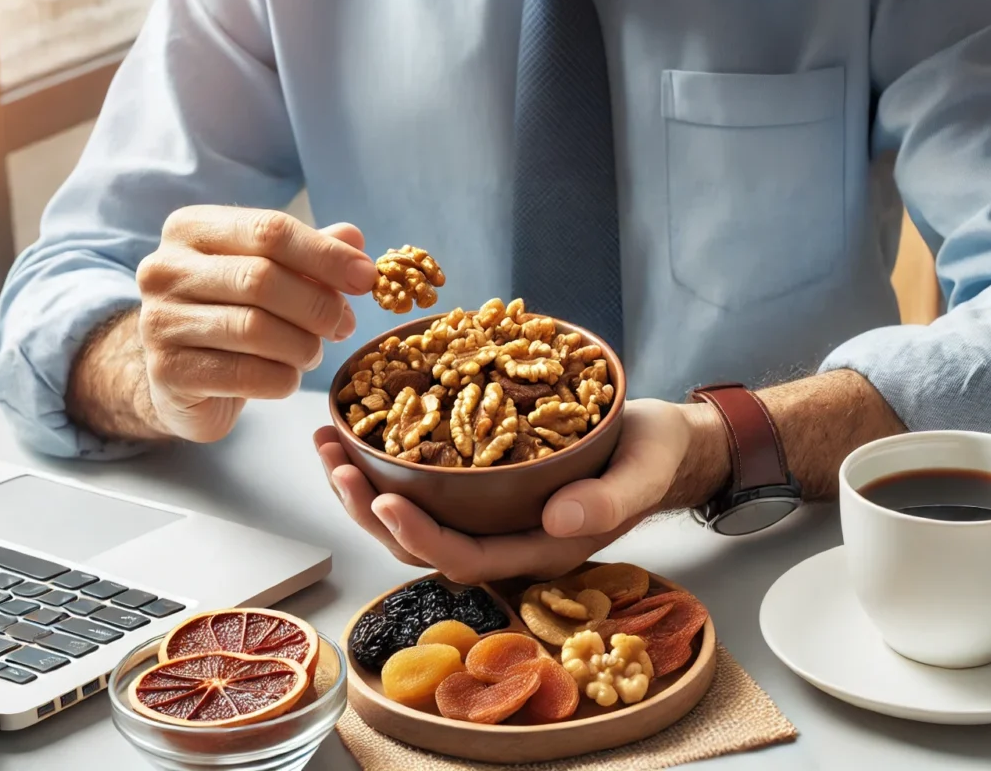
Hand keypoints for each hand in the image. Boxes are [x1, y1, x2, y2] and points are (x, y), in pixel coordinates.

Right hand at [134, 206, 377, 442]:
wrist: (182, 378)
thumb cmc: (234, 313)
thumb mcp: (273, 274)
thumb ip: (311, 254)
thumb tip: (354, 239)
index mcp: (191, 230)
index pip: (269, 230)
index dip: (326, 255)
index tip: (367, 279)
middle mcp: (164, 269)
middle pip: (261, 278)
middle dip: (318, 305)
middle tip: (345, 325)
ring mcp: (159, 321)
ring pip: (254, 328)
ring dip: (302, 345)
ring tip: (312, 353)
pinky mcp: (167, 372)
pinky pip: (245, 375)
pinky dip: (282, 379)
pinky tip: (287, 377)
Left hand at [313, 399, 730, 582]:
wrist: (662, 443)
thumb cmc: (655, 458)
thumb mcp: (644, 473)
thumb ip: (608, 502)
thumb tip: (557, 518)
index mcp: (541, 547)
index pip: (466, 557)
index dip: (419, 535)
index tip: (383, 498)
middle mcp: (506, 539)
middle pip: (422, 542)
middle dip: (369, 509)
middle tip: (336, 464)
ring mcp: (491, 515)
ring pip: (413, 516)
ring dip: (364, 487)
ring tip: (328, 444)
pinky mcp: (483, 486)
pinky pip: (425, 487)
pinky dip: (387, 462)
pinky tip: (359, 431)